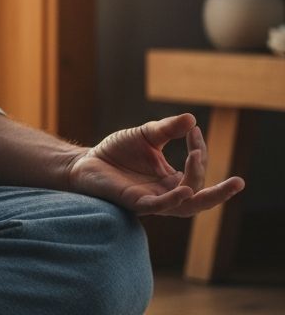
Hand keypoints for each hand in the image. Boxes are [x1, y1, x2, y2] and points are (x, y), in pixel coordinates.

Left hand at [67, 112, 244, 216]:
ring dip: (198, 190)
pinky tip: (183, 188)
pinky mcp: (135, 202)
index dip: (199, 149)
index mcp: (172, 179)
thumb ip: (168, 129)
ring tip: (199, 161)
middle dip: (221, 192)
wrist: (86, 161)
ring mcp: (152, 200)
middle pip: (200, 197)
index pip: (196, 169)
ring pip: (185, 206)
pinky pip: (159, 207)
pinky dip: (174, 199)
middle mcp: (166, 193)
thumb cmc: (117, 150)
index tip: (193, 130)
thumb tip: (192, 119)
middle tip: (239, 182)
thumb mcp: (146, 136)